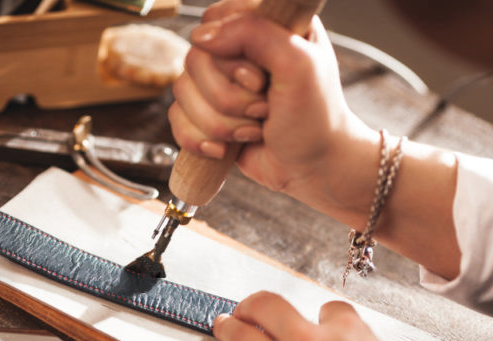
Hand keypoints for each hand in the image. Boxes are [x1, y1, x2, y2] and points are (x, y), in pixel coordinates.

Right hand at [169, 0, 375, 197]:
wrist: (312, 169)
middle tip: (263, 110)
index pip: (216, 20)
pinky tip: (226, 148)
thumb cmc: (315, 119)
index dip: (229, 55)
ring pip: (182, 93)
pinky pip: (177, 120)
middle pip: (195, 60)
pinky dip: (199, 140)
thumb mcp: (298, 64)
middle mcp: (239, 51)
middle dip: (228, 98)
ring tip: (254, 129)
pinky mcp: (206, 115)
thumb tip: (202, 37)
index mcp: (265, 25)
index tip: (259, 80)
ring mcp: (219, 84)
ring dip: (220, 124)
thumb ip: (255, 33)